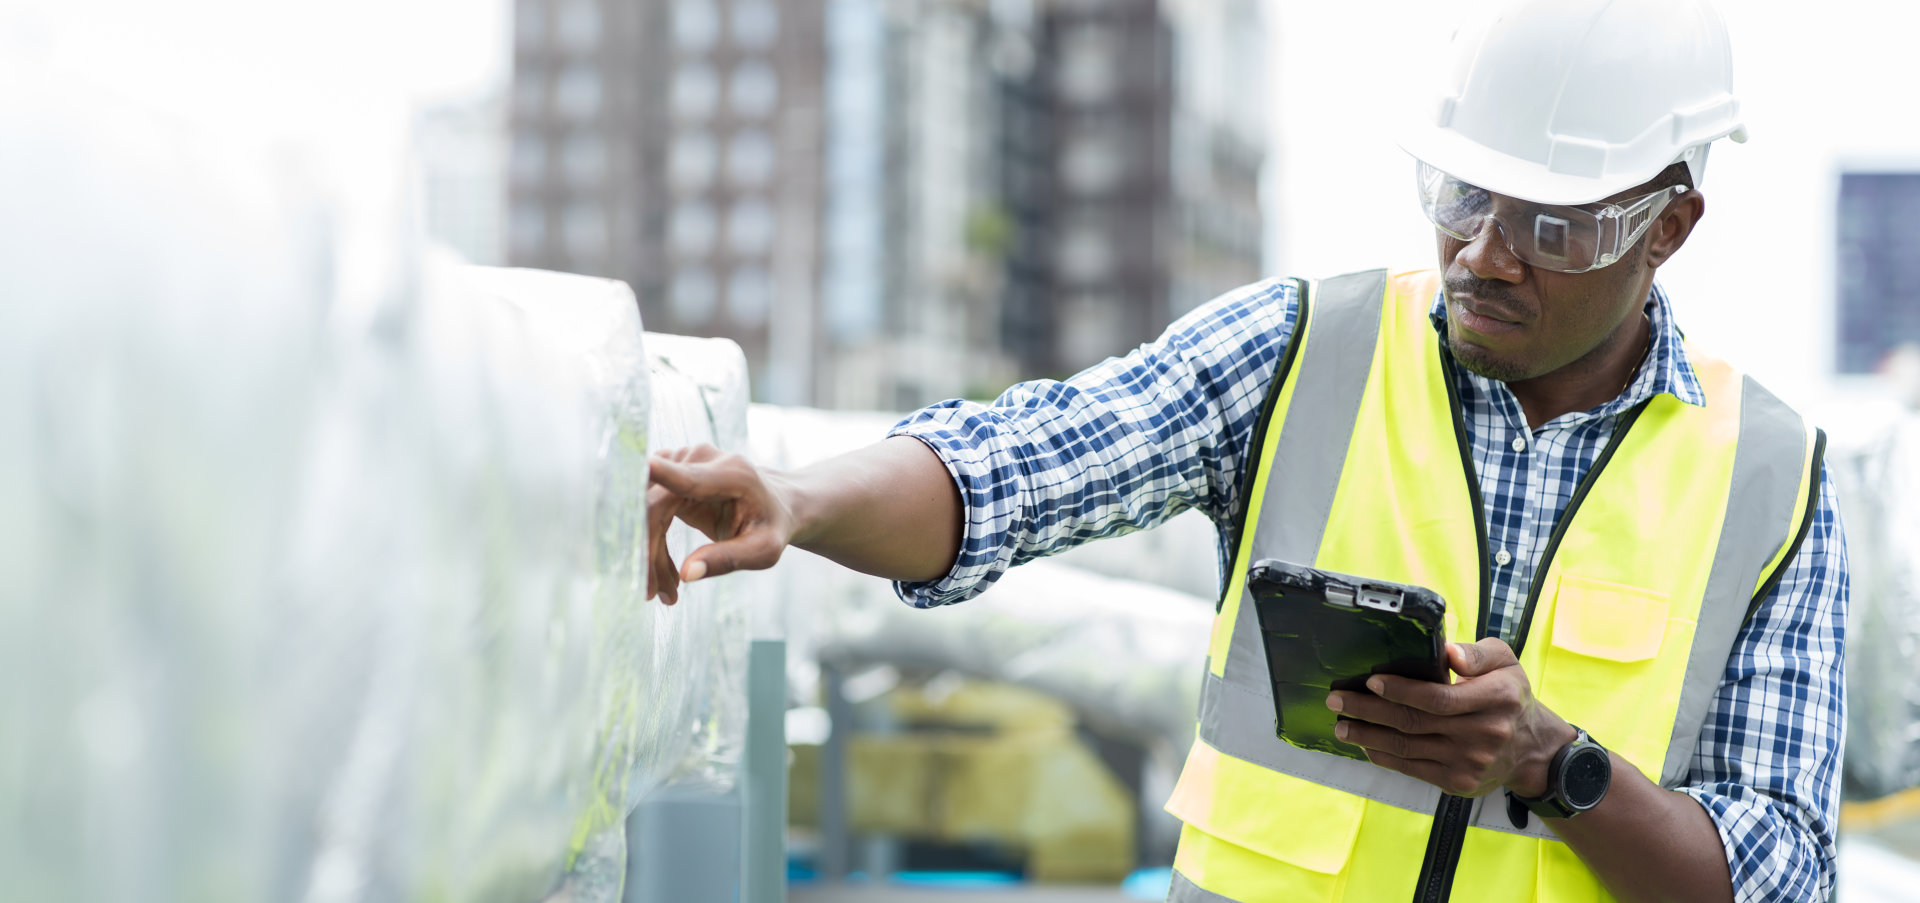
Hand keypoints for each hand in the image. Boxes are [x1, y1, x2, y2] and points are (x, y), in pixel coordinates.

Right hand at [646, 444, 797, 604]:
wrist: (775, 504)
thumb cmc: (772, 525)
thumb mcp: (764, 549)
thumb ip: (728, 558)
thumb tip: (687, 574)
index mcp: (730, 473)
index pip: (688, 475)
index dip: (663, 473)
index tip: (644, 467)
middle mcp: (700, 459)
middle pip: (655, 505)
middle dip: (650, 553)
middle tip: (658, 595)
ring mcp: (680, 462)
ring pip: (644, 511)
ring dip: (649, 554)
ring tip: (667, 591)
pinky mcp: (668, 475)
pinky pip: (646, 512)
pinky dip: (651, 545)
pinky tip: (667, 573)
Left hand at [1325, 638, 1574, 797]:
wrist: (1531, 748)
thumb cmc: (1509, 696)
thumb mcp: (1505, 662)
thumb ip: (1477, 653)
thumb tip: (1447, 653)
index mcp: (1495, 698)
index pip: (1438, 697)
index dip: (1400, 690)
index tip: (1371, 680)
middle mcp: (1483, 733)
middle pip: (1414, 722)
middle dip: (1369, 710)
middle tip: (1337, 700)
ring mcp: (1470, 762)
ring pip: (1407, 747)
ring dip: (1367, 736)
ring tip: (1341, 725)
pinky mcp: (1458, 782)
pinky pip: (1412, 768)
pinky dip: (1384, 756)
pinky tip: (1365, 744)